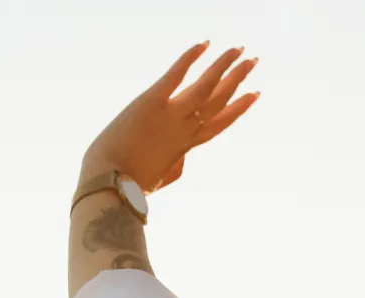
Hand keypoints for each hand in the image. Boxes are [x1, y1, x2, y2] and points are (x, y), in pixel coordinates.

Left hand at [81, 42, 259, 192]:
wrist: (111, 187)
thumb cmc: (129, 187)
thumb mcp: (160, 180)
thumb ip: (176, 168)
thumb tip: (182, 159)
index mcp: (185, 147)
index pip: (219, 123)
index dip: (237, 108)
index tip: (253, 94)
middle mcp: (184, 129)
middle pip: (219, 101)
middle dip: (237, 79)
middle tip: (253, 61)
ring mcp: (170, 115)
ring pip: (206, 86)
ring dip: (224, 65)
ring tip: (240, 49)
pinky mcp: (150, 102)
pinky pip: (175, 75)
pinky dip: (190, 58)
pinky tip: (204, 43)